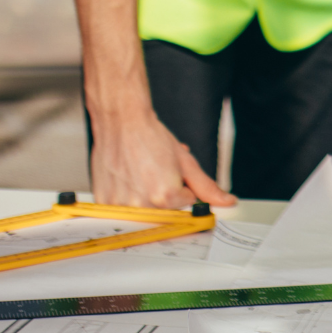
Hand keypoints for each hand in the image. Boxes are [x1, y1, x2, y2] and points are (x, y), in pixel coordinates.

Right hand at [88, 107, 235, 209]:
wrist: (121, 121)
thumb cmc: (150, 137)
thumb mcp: (185, 161)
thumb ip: (207, 186)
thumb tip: (227, 201)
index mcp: (166, 196)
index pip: (185, 204)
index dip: (182, 187)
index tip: (172, 174)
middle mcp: (142, 204)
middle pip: (164, 211)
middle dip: (165, 195)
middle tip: (155, 172)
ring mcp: (121, 204)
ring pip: (143, 210)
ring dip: (145, 196)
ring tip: (141, 173)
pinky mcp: (104, 201)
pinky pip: (122, 208)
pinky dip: (126, 196)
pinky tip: (127, 177)